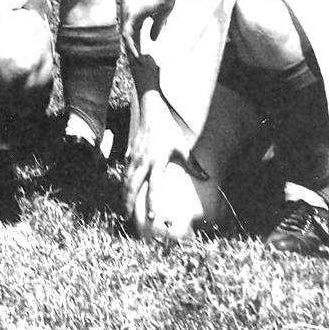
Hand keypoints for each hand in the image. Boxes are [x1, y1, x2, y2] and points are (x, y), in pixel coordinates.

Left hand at [121, 0, 173, 59]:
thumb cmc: (164, 0)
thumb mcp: (160, 18)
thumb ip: (155, 28)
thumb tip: (152, 40)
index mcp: (138, 15)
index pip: (134, 32)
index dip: (136, 43)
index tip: (138, 54)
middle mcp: (132, 15)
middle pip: (128, 35)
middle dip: (131, 48)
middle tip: (135, 60)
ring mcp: (131, 15)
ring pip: (127, 36)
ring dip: (131, 49)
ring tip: (136, 60)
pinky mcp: (133, 16)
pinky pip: (129, 34)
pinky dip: (132, 44)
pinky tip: (135, 53)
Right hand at [122, 91, 191, 236]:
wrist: (151, 111)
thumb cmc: (168, 130)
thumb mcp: (183, 147)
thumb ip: (193, 165)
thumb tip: (206, 178)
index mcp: (157, 162)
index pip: (154, 187)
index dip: (152, 203)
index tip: (152, 217)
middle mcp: (143, 162)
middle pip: (132, 187)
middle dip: (128, 203)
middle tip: (126, 218)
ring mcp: (133, 158)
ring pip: (125, 181)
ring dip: (123, 196)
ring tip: (123, 209)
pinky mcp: (129, 154)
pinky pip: (124, 172)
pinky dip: (122, 184)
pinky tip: (123, 192)